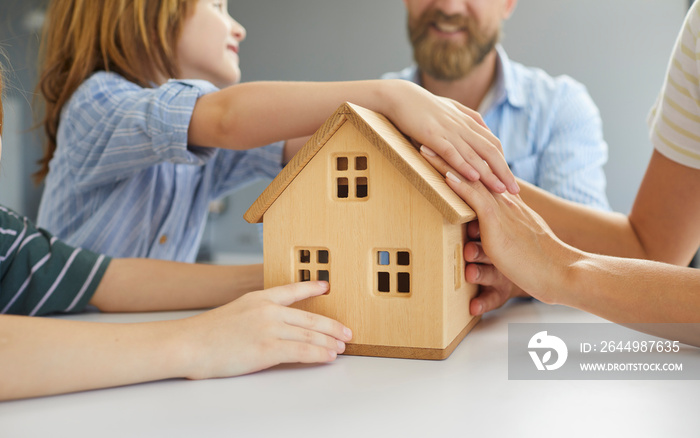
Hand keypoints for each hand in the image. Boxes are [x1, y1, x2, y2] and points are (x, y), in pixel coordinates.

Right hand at [181, 281, 351, 379]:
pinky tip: (328, 356)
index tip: (327, 286)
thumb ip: (257, 315)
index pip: (292, 290)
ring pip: (309, 334)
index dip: (312, 287)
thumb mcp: (236, 313)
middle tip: (347, 331)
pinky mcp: (267, 348)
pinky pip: (302, 351)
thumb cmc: (206, 334)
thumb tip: (279, 325)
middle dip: (332, 326)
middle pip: (309, 317)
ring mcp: (269, 328)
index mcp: (259, 298)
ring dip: (329, 341)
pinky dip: (319, 354)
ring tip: (342, 346)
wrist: (189, 344)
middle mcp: (268, 310)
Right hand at [383, 80, 518, 194]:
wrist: (399, 95)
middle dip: (504, 172)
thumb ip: (469, 118)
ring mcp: (447, 130)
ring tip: (500, 191)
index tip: (511, 180)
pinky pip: (451, 151)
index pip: (493, 144)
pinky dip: (463, 164)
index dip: (504, 162)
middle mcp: (462, 126)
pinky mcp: (431, 135)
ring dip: (489, 174)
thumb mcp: (450, 108)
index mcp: (467, 121)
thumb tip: (484, 129)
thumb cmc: (422, 105)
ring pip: (474, 154)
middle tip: (514, 191)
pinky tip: (473, 177)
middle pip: (490, 151)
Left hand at [420, 146, 579, 303]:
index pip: (480, 176)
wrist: (561, 272)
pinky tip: (446, 175)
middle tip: (428, 136)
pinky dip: (461, 186)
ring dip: (446, 162)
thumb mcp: (518, 243)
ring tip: (426, 147)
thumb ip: (503, 234)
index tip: (444, 146)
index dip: (462, 160)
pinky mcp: (499, 225)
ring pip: (471, 179)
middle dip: (449, 153)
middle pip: (472, 171)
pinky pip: (477, 201)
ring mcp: (502, 211)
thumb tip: (486, 234)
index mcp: (508, 205)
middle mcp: (505, 202)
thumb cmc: (538, 264)